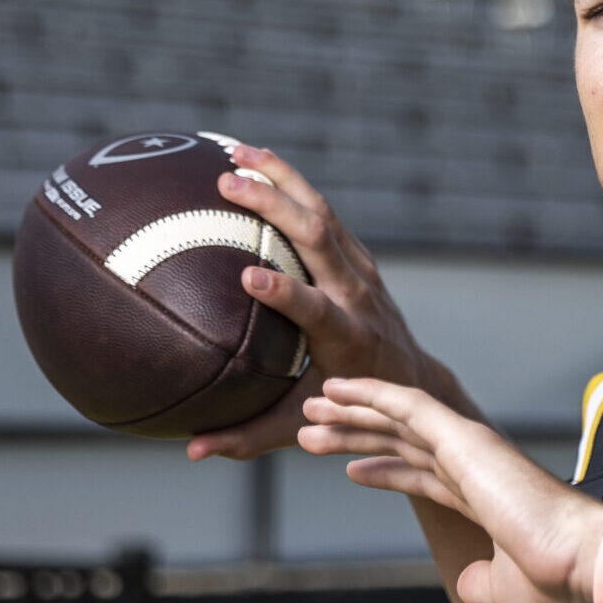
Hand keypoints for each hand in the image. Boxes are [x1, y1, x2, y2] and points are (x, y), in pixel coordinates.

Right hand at [187, 146, 458, 460]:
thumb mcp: (302, 426)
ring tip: (236, 151)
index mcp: (345, 336)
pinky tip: (256, 161)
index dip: (287, 293)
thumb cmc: (348, 406)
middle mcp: (357, 295)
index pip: (317, 309)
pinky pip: (325, 212)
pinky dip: (293, 184)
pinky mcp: (358, 256)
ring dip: (283, 177)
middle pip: (320, 238)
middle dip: (275, 206)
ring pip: (324, 212)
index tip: (249, 277)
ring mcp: (361, 270)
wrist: (411, 378)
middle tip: (226, 182)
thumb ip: (248, 438)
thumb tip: (191, 451)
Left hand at [300, 377, 602, 602]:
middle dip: (358, 434)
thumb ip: (482, 582)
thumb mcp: (504, 593)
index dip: (386, 469)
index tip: (349, 468)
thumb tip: (469, 583)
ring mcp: (471, 450)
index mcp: (486, 500)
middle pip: (404, 443)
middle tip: (315, 426)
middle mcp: (477, 468)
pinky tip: (339, 389)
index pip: (426, 475)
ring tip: (311, 405)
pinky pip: (409, 405)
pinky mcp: (465, 438)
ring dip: (353, 412)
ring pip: (399, 419)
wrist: (586, 566)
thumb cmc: (557, 583)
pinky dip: (372, 394)